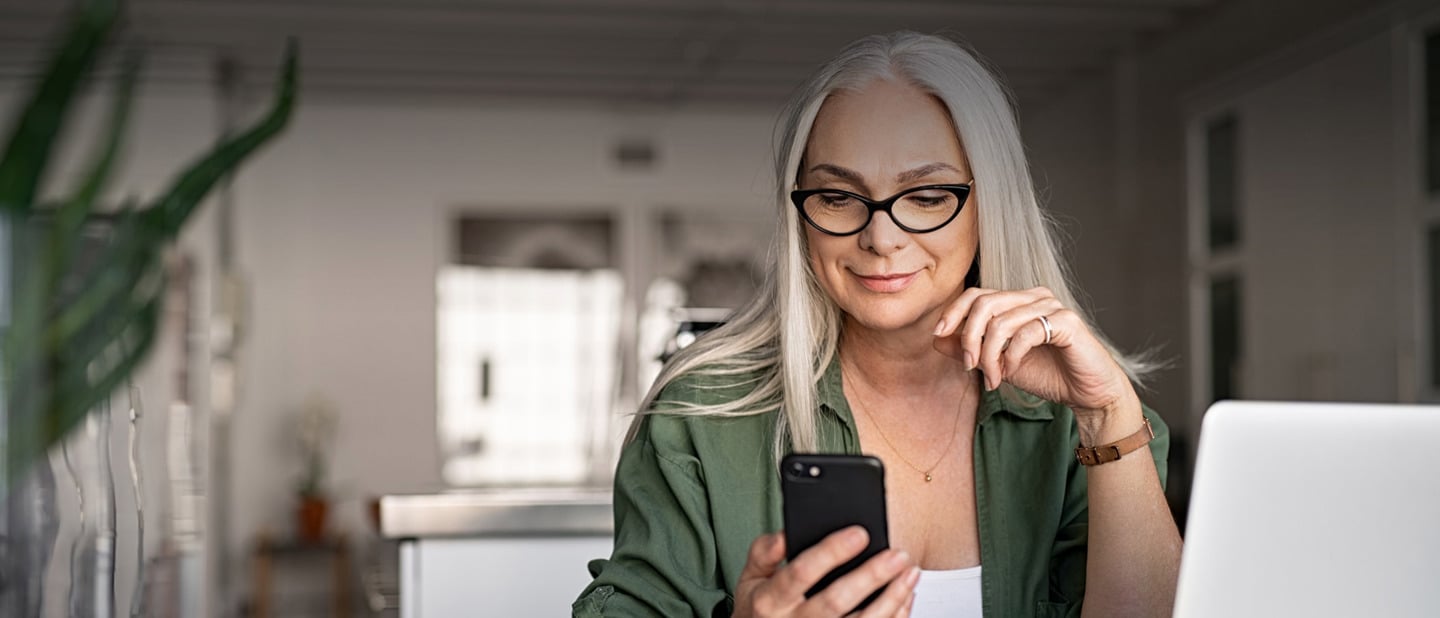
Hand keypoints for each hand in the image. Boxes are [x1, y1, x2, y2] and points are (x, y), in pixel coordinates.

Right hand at [734, 528, 919, 617]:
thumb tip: (786, 533)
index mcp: (771, 601)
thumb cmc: (760, 610)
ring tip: (910, 573)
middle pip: (836, 600)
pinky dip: (894, 616)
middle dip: (870, 576)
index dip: (831, 553)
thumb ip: (765, 553)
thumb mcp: (750, 578)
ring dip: (891, 598)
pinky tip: (904, 597)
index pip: (802, 573)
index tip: (859, 534)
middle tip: (897, 555)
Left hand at [931, 286, 1132, 414]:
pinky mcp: (1067, 322)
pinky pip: (1026, 333)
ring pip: (1002, 321)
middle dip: (969, 337)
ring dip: (990, 355)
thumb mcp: (999, 363)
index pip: (977, 294)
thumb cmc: (1047, 375)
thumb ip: (971, 349)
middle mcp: (1035, 297)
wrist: (1087, 394)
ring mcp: (1052, 307)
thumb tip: (938, 338)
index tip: (939, 334)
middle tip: (969, 367)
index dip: (954, 312)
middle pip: (985, 303)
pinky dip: (1011, 356)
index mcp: (1018, 301)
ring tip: (994, 378)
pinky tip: (1011, 372)